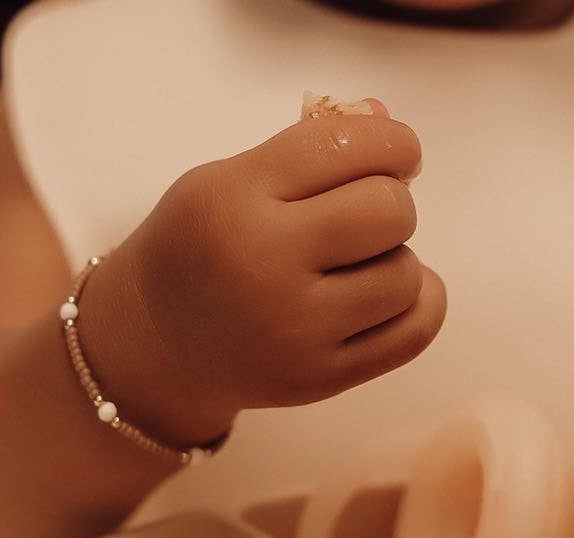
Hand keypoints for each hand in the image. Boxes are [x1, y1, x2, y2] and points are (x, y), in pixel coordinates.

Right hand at [82, 107, 445, 446]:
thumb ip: (309, 149)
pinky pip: (414, 332)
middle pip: (389, 211)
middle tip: (365, 214)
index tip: (399, 152)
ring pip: (407, 275)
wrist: (156, 343)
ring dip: (396, 259)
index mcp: (235, 198)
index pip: (342, 146)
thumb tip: (387, 123)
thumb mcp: (230, 179)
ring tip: (358, 262)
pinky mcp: (321, 378)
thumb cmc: (204, 245)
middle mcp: (264, 264)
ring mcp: (295, 329)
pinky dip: (417, 304)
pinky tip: (386, 294)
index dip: (392, 142)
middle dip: (391, 202)